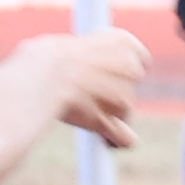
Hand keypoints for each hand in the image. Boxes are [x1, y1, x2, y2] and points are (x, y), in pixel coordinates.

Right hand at [12, 27, 148, 148]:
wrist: (44, 76)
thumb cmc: (48, 56)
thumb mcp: (72, 45)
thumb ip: (88, 58)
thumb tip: (80, 73)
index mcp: (124, 43)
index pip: (139, 56)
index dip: (122, 65)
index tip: (106, 69)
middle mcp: (131, 69)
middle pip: (130, 86)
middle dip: (113, 91)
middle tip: (87, 90)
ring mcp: (124, 99)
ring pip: (123, 112)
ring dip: (108, 114)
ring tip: (80, 110)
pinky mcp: (111, 123)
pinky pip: (124, 138)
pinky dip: (116, 140)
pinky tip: (106, 140)